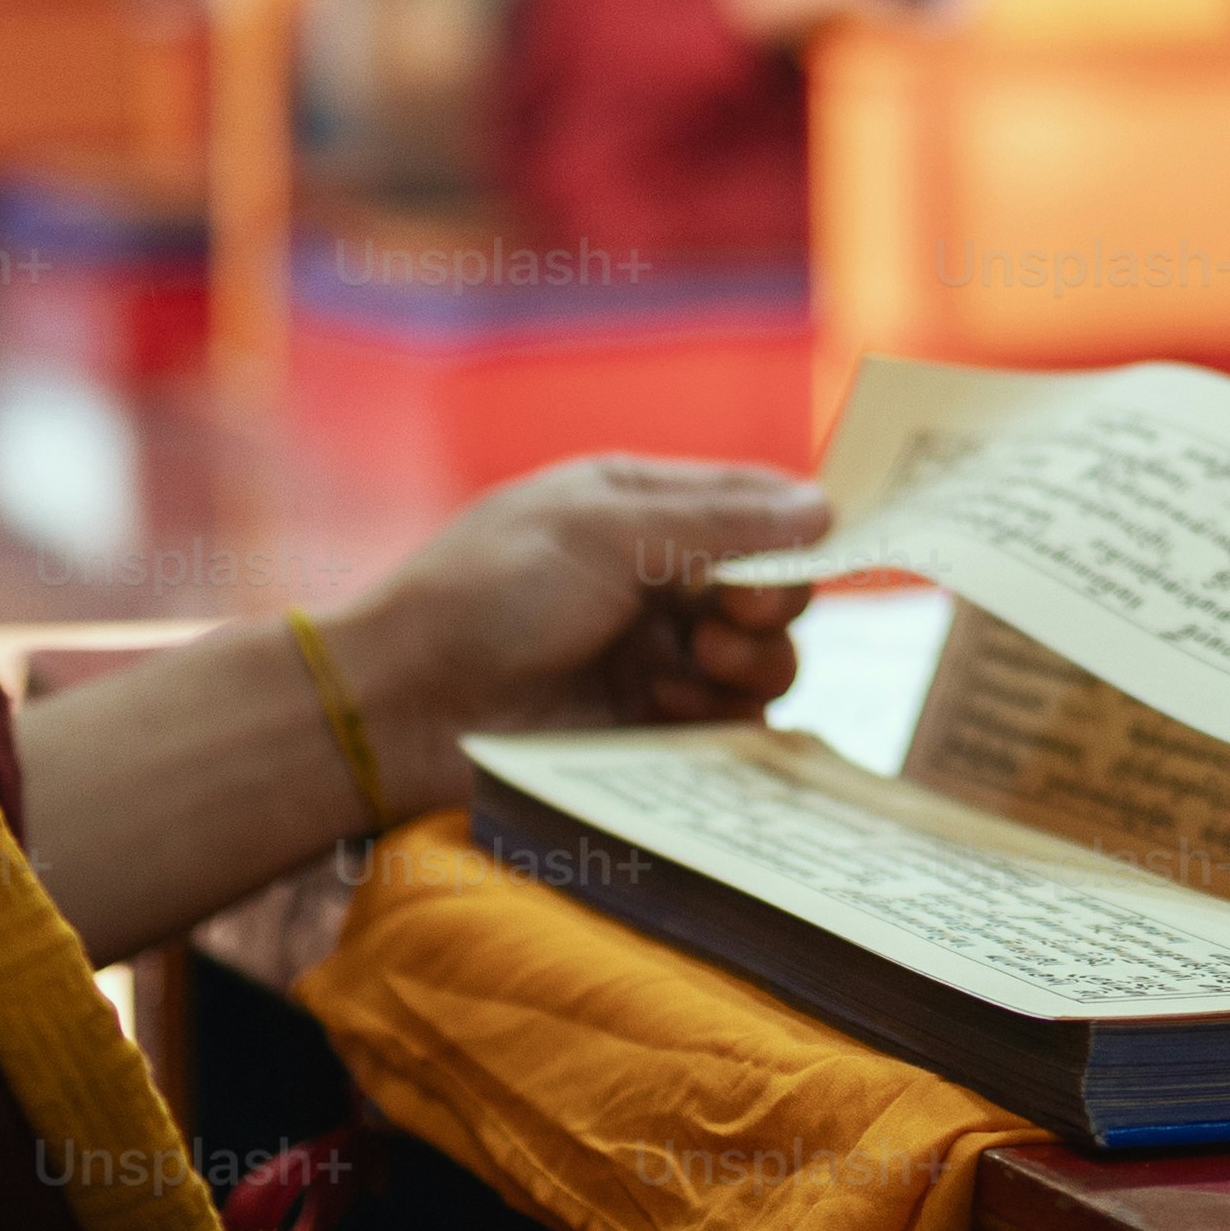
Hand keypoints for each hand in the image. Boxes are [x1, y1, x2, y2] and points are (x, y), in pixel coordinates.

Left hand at [319, 455, 826, 798]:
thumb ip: (715, 520)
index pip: (753, 503)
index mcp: (639, 506)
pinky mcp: (651, 726)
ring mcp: (657, 653)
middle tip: (733, 613)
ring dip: (752, 658)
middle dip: (772, 599)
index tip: (818, 549)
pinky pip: (731, 720)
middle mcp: (658, 578)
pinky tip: (670, 703)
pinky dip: (720, 710)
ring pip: (764, 658)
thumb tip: (824, 506)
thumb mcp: (601, 531)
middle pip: (773, 585)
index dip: (798, 526)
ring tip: (698, 661)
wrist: (405, 705)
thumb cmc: (486, 594)